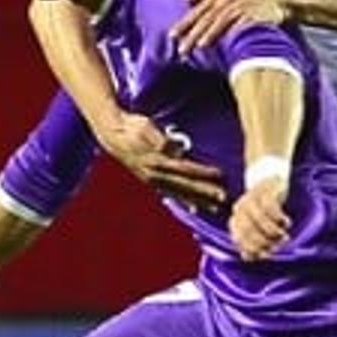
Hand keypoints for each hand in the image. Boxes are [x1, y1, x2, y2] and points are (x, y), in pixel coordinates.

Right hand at [96, 112, 226, 210]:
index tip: (221, 174)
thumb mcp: (145, 128)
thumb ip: (160, 141)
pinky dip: (184, 202)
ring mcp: (153, 181)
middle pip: (185, 185)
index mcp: (157, 161)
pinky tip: (194, 208)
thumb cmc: (131, 127)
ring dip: (198, 201)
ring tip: (214, 208)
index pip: (185, 168)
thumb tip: (176, 150)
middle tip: (224, 199)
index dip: (203, 172)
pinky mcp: (151, 182)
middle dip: (206, 192)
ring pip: (180, 193)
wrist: (112, 135)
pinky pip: (171, 195)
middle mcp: (156, 175)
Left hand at [172, 0, 287, 54]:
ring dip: (208, 34)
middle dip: (191, 34)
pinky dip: (229, 33)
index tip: (172, 36)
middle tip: (181, 49)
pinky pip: (238, 24)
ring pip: (219, 21)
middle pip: (205, 17)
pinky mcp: (251, 12)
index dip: (184, 24)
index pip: (197, 10)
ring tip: (198, 47)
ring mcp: (239, 4)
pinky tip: (224, 43)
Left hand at [230, 176, 291, 260]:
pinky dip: (279, 219)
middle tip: (278, 246)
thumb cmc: (264, 208)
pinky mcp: (265, 192)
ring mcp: (251, 199)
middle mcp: (240, 209)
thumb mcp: (255, 224)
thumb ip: (251, 240)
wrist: (270, 179)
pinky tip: (286, 223)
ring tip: (284, 236)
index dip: (252, 249)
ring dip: (273, 232)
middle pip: (249, 231)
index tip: (267, 254)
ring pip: (260, 221)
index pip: (239, 239)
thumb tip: (247, 258)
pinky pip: (270, 208)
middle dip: (264, 242)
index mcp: (236, 219)